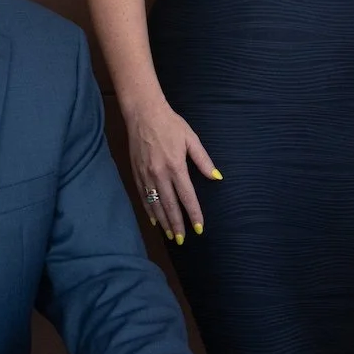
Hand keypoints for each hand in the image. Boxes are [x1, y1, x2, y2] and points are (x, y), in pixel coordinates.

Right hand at [124, 99, 213, 244]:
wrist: (142, 113)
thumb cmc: (170, 124)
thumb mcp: (191, 139)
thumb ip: (203, 160)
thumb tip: (217, 177)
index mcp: (175, 166)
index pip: (187, 196)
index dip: (193, 214)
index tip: (199, 228)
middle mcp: (159, 174)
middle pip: (170, 206)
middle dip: (177, 225)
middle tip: (182, 240)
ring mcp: (146, 175)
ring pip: (155, 205)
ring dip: (163, 222)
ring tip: (170, 235)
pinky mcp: (136, 173)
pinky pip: (143, 197)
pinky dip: (149, 211)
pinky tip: (154, 221)